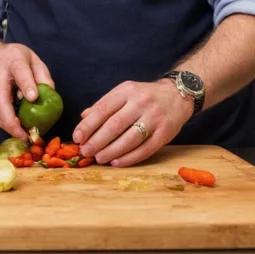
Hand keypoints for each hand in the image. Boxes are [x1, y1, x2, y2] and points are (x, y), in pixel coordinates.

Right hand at [0, 43, 53, 139]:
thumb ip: (42, 75)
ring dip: (7, 127)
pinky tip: (14, 131)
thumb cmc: (14, 58)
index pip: (19, 72)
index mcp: (13, 61)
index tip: (33, 98)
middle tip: (26, 133)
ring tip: (22, 136)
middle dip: (12, 120)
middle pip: (1, 99)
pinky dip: (3, 125)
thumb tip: (50, 95)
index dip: (26, 85)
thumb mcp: (33, 59)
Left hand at [72, 80, 192, 166]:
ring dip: (111, 151)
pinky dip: (129, 158)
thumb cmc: (144, 96)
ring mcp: (154, 118)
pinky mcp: (165, 133)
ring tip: (99, 158)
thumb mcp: (123, 93)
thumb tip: (83, 118)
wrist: (177, 96)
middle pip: (115, 125)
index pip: (103, 109)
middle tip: (86, 152)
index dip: (88, 125)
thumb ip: (104, 105)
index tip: (77, 137)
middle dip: (97, 141)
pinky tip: (117, 162)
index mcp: (126, 91)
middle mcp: (141, 103)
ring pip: (130, 139)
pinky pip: (145, 149)